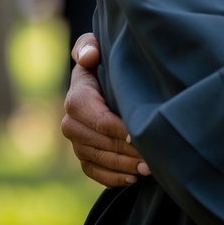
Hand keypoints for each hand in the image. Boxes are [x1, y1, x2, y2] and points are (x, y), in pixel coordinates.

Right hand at [61, 32, 149, 186]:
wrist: (107, 81)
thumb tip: (89, 56)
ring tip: (150, 168)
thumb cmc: (106, 61)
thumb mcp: (97, 47)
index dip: (117, 129)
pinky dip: (113, 178)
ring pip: (98, 159)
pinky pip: (94, 172)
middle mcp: (71, 122)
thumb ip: (89, 46)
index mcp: (77, 96)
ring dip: (123, 166)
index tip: (139, 134)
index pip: (95, 118)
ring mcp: (76, 142)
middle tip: (153, 157)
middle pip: (99, 143)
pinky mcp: (83, 156)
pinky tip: (134, 178)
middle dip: (126, 151)